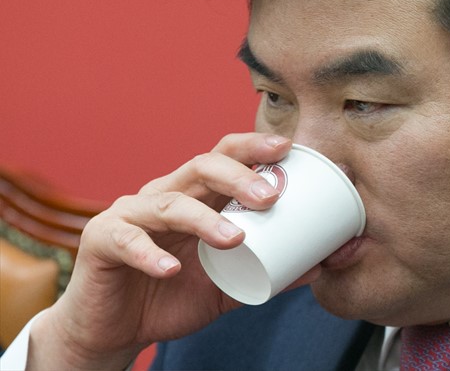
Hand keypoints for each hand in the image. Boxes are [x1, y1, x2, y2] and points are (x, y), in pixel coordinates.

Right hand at [27, 133, 314, 369]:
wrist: (117, 328)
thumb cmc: (173, 294)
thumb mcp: (229, 286)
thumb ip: (270, 272)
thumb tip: (321, 265)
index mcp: (196, 197)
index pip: (224, 157)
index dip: (252, 148)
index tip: (286, 148)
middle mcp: (165, 195)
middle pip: (201, 167)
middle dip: (239, 176)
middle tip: (271, 197)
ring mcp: (131, 214)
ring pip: (169, 202)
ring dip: (204, 219)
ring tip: (235, 238)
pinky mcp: (102, 241)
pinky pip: (126, 240)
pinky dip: (149, 254)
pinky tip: (171, 269)